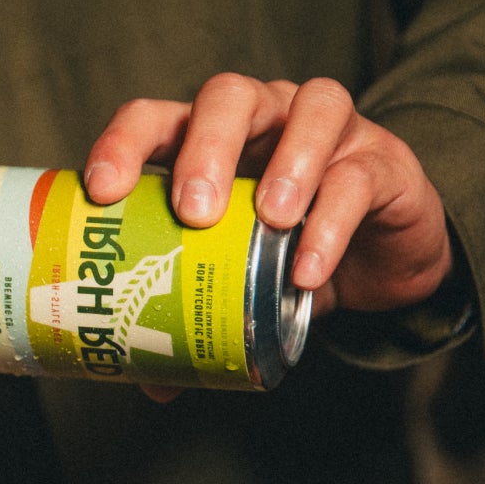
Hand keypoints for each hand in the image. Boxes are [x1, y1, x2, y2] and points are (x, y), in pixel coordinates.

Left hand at [83, 75, 455, 398]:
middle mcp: (263, 119)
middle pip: (228, 97)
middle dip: (206, 149)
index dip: (124, 143)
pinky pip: (357, 177)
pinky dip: (332, 222)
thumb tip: (154, 386)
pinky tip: (307, 270)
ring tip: (269, 221)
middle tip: (194, 212)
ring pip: (310, 109)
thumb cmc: (283, 255)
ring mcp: (327, 132)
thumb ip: (192, 323)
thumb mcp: (232, 286)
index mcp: (204, 143)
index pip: (155, 120)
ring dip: (287, 164)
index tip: (104, 191)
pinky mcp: (380, 162)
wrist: (377, 263)